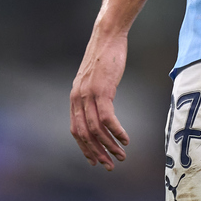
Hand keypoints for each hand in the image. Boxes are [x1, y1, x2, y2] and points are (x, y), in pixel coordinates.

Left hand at [70, 30, 129, 170]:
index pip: (76, 130)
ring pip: (97, 130)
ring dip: (110, 146)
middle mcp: (78, 98)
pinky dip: (117, 132)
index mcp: (75, 97)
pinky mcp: (102, 90)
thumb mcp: (94, 77)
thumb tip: (99, 106)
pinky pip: (108, 119)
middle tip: (109, 165)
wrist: (107, 35)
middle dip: (97, 153)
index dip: (85, 148)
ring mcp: (89, 95)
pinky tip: (125, 138)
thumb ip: (92, 93)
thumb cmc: (104, 54)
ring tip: (122, 155)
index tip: (95, 160)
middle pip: (85, 135)